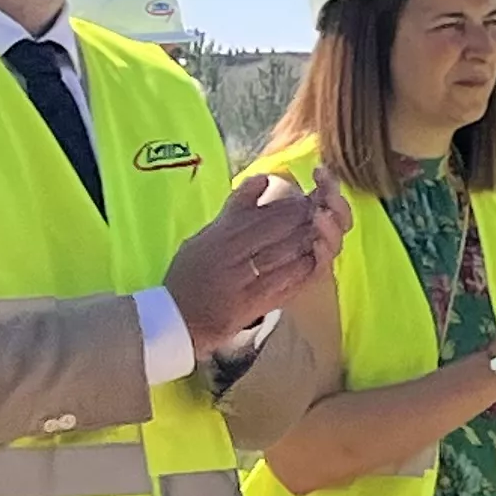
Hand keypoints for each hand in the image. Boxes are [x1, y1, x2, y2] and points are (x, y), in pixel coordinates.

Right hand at [167, 169, 337, 338]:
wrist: (175, 316)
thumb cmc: (190, 273)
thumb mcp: (206, 234)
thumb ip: (236, 208)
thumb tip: (263, 178)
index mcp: (222, 233)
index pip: (268, 213)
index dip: (295, 206)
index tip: (307, 202)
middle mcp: (234, 253)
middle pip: (282, 229)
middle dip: (306, 221)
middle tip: (320, 217)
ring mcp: (246, 279)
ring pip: (289, 253)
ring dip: (309, 244)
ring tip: (317, 238)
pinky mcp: (255, 303)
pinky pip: (288, 282)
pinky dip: (304, 270)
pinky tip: (312, 262)